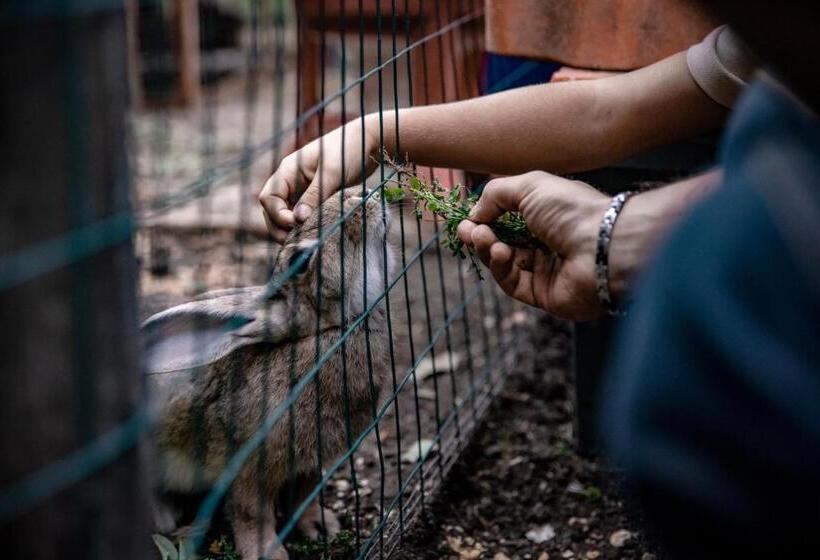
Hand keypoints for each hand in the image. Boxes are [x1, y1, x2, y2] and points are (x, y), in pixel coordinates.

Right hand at [259, 115, 380, 241]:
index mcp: (288, 170)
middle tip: (298, 241)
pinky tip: (315, 234)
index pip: (269, 197)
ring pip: (286, 215)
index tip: (297, 224)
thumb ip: (314, 196)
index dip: (278, 215)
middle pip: (272, 210)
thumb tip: (299, 219)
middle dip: (280, 227)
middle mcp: (291, 180)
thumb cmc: (349, 151)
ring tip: (306, 240)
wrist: (368, 142)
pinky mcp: (314, 197)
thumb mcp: (331, 174)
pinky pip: (301, 215)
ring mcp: (301, 189)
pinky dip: (304, 226)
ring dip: (291, 229)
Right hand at [457, 171, 609, 320]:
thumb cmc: (572, 210)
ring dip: (487, 249)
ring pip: (503, 263)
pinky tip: (499, 252)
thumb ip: (496, 194)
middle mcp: (546, 242)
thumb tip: (474, 213)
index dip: (485, 218)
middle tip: (466, 231)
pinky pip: (511, 283)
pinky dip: (500, 266)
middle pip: (501, 241)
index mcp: (548, 214)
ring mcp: (544, 270)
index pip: (508, 218)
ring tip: (483, 238)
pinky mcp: (542, 294)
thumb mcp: (530, 186)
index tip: (466, 217)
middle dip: (479, 235)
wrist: (602, 247)